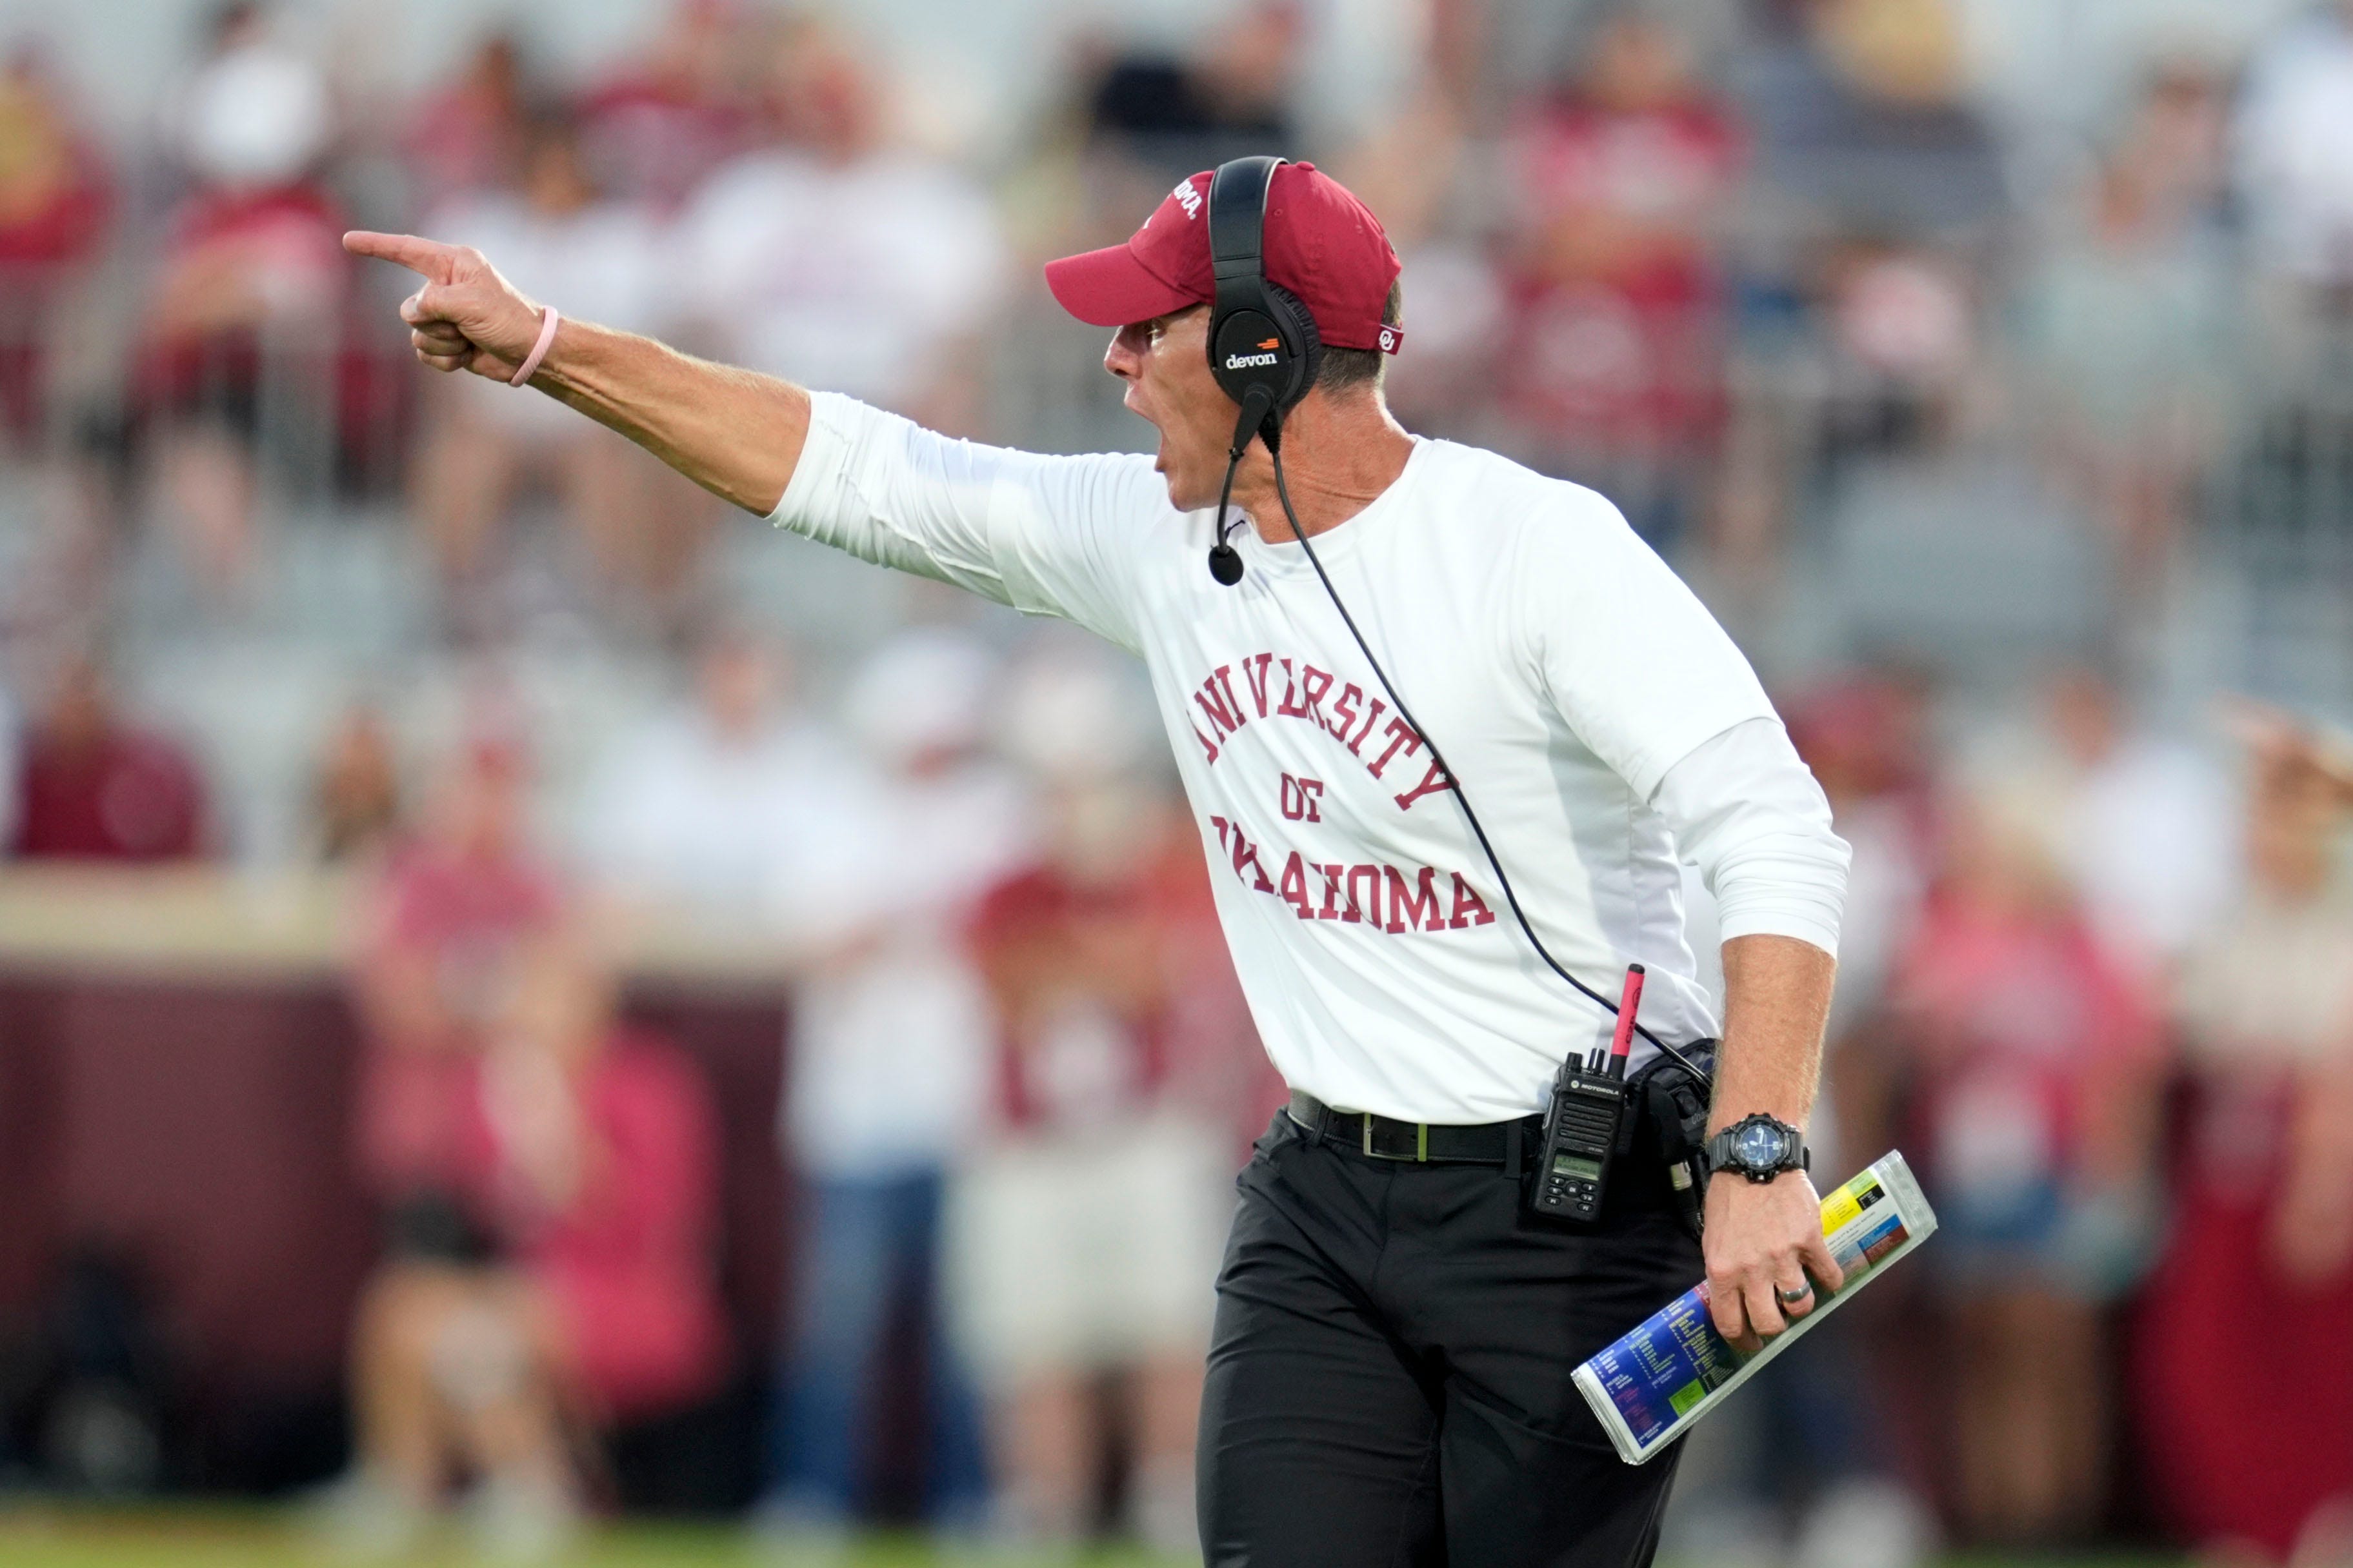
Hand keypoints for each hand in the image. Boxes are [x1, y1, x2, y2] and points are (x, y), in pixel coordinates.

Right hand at [343, 230, 545, 380]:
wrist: (530, 354)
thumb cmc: (509, 320)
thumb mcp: (471, 303)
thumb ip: (433, 302)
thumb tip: (413, 314)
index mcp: (453, 264)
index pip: (406, 250)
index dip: (375, 246)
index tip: (348, 241)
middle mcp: (445, 286)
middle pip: (409, 308)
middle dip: (435, 323)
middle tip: (466, 326)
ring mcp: (444, 315)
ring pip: (416, 333)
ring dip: (444, 342)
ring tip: (470, 340)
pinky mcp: (446, 340)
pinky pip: (424, 352)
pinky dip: (445, 359)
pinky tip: (467, 356)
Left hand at [1702, 1168, 1843, 1353]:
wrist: (1755, 1160)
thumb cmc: (1730, 1198)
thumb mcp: (1713, 1237)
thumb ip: (1724, 1270)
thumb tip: (1733, 1299)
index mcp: (1723, 1269)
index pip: (1730, 1322)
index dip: (1742, 1340)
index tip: (1749, 1343)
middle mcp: (1752, 1269)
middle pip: (1770, 1323)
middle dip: (1774, 1327)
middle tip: (1777, 1318)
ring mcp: (1783, 1257)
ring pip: (1800, 1307)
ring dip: (1800, 1306)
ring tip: (1797, 1294)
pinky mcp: (1810, 1242)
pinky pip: (1829, 1277)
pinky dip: (1830, 1282)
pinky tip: (1825, 1277)